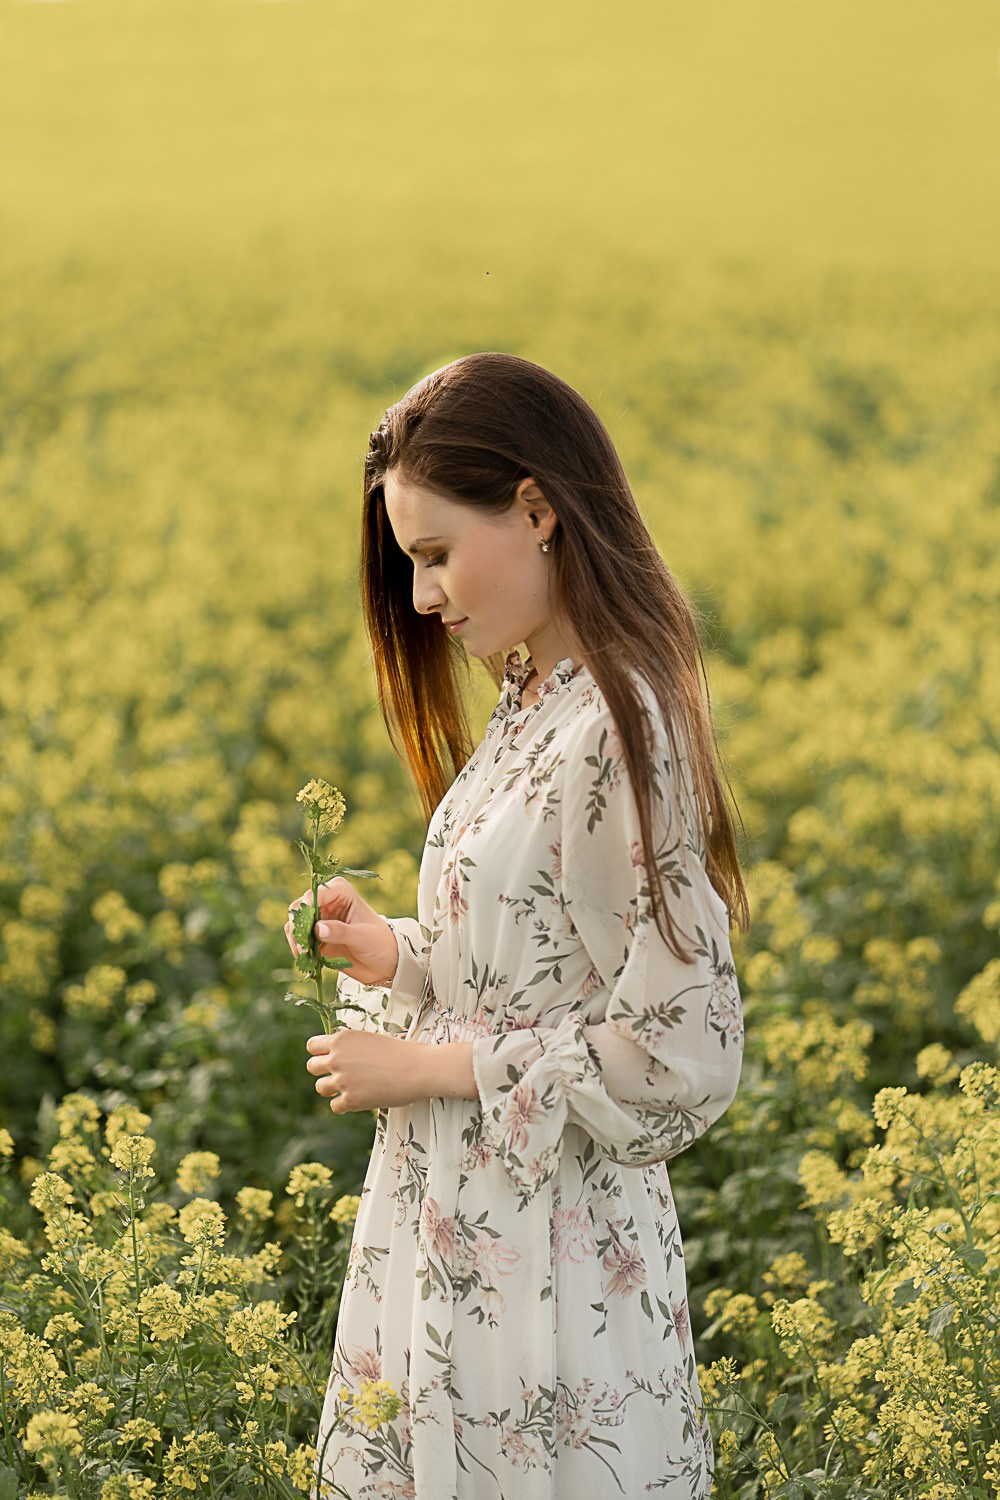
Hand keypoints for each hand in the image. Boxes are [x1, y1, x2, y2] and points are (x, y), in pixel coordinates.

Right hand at [284, 877, 398, 986]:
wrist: (385, 963)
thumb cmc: (380, 943)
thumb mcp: (363, 937)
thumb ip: (341, 931)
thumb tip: (318, 929)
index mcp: (340, 891)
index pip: (314, 894)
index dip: (307, 908)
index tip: (308, 928)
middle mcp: (326, 902)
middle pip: (299, 908)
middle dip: (297, 927)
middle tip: (304, 948)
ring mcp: (319, 920)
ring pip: (294, 925)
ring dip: (296, 941)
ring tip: (307, 957)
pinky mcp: (315, 937)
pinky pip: (298, 941)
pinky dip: (299, 951)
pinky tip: (309, 964)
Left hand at [306, 1032, 477, 1112]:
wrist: (419, 1069)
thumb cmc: (401, 1052)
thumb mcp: (370, 1039)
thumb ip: (350, 1047)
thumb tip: (336, 1056)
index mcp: (342, 1038)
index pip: (312, 1046)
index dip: (320, 1053)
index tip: (330, 1059)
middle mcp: (337, 1058)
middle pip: (311, 1067)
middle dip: (323, 1072)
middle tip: (340, 1075)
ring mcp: (342, 1080)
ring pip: (320, 1088)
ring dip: (332, 1089)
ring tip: (350, 1088)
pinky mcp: (350, 1100)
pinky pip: (335, 1106)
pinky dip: (345, 1105)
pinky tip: (359, 1099)